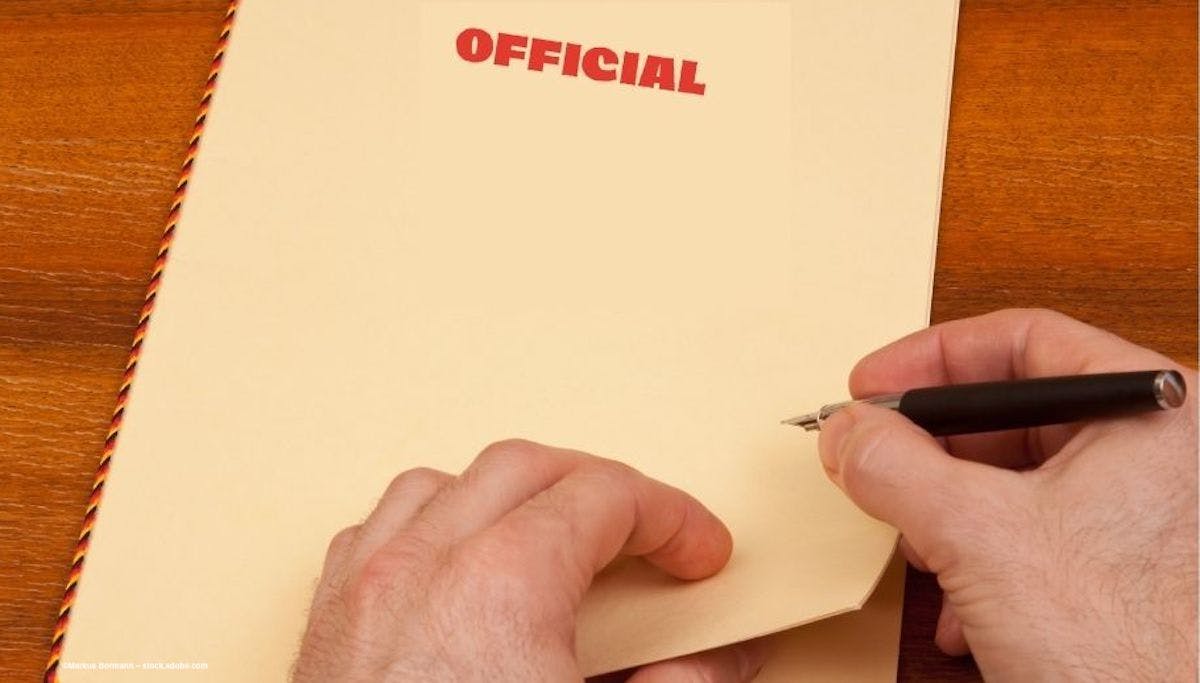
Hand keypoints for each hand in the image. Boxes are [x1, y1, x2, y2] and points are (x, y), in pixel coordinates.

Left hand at [293, 439, 764, 681]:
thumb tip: (722, 661)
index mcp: (498, 587)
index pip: (604, 497)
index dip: (672, 516)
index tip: (699, 551)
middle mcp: (419, 571)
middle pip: (525, 468)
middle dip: (600, 487)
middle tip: (648, 534)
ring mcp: (361, 595)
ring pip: (440, 485)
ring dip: (507, 497)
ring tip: (554, 537)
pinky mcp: (327, 630)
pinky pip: (377, 533)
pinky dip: (431, 529)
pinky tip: (460, 567)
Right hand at [818, 309, 1197, 679]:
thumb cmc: (1127, 650)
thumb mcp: (975, 536)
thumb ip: (895, 466)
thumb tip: (849, 430)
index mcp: (1148, 414)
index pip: (1023, 339)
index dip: (931, 357)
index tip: (873, 385)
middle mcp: (1155, 454)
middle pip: (1013, 412)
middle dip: (931, 448)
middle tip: (875, 460)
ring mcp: (1143, 514)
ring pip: (1015, 479)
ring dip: (947, 513)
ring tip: (917, 546)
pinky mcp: (1124, 568)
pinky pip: (1033, 532)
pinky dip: (980, 558)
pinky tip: (960, 608)